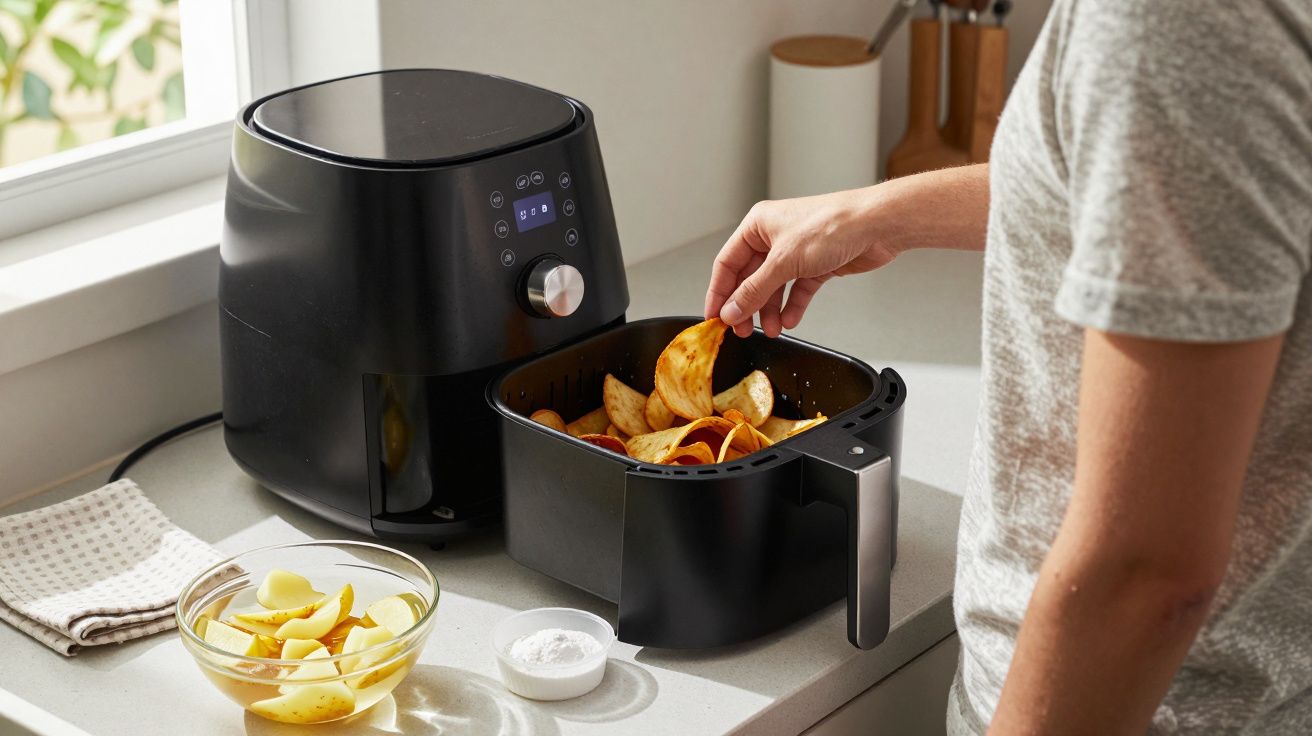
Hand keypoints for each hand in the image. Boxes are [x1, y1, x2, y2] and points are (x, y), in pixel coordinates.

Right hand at [703, 189, 899, 337]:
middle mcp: (774, 237)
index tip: (714, 316)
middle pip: (750, 278)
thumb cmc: (833, 225)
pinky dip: (793, 306)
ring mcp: (796, 252)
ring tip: (770, 330)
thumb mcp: (783, 262)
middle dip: (746, 306)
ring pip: (774, 287)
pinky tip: (789, 320)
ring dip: (770, 310)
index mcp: (758, 226)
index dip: (719, 292)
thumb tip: (731, 310)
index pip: (728, 263)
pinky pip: (797, 291)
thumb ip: (754, 290)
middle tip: (741, 329)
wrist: (876, 226)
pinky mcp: (817, 265)